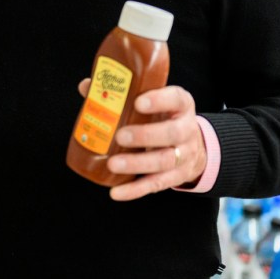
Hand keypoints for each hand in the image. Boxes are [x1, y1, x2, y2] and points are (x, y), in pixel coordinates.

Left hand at [76, 80, 206, 200]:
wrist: (192, 144)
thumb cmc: (163, 117)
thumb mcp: (152, 101)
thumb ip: (122, 93)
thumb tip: (87, 86)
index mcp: (181, 106)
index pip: (177, 99)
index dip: (159, 100)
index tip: (138, 102)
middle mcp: (187, 130)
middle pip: (172, 133)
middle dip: (146, 135)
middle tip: (120, 136)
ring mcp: (185, 155)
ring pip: (165, 161)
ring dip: (138, 163)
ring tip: (113, 164)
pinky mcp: (177, 176)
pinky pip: (157, 184)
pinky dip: (136, 190)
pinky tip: (117, 192)